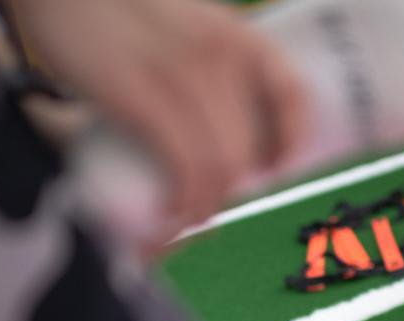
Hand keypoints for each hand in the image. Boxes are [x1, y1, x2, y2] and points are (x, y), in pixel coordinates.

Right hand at [2, 0, 309, 229]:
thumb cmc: (111, 13)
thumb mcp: (177, 28)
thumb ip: (201, 68)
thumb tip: (213, 129)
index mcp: (234, 36)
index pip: (292, 95)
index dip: (290, 144)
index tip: (271, 172)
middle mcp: (219, 53)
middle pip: (248, 150)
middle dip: (229, 193)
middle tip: (202, 207)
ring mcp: (183, 75)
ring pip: (221, 166)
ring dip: (203, 207)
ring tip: (179, 216)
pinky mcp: (142, 96)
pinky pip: (186, 167)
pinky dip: (182, 203)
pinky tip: (167, 213)